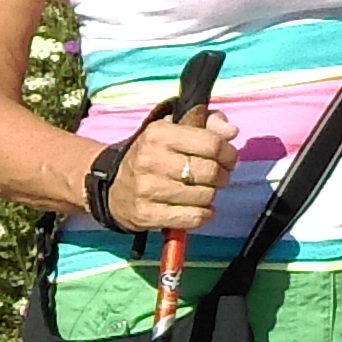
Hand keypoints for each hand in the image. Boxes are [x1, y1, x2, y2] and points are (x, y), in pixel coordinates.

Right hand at [101, 107, 240, 232]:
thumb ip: (207, 122)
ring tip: (202, 190)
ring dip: (211, 195)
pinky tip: (198, 208)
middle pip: (210, 172)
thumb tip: (231, 132)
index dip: (228, 153)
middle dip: (222, 176)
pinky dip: (202, 215)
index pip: (211, 143)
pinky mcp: (145, 215)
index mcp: (159, 134)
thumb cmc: (153, 155)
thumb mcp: (174, 129)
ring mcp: (146, 189)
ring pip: (204, 196)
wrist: (111, 185)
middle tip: (218, 177)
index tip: (228, 158)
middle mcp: (150, 160)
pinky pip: (192, 218)